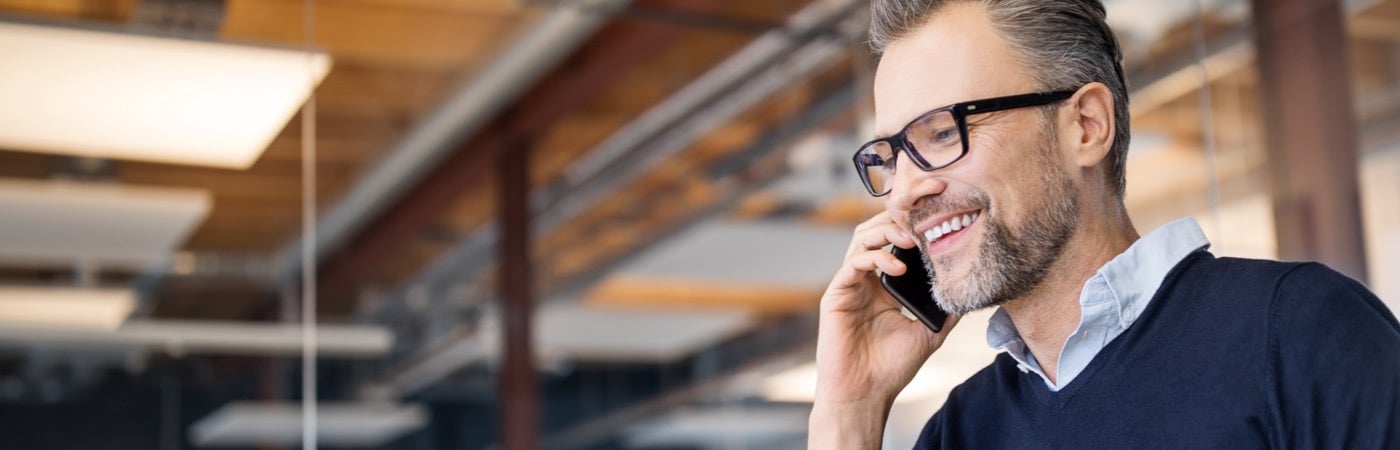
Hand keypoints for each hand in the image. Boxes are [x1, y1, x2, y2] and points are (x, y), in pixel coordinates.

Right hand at [809, 211, 960, 447]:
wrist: (865, 395)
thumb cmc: (891, 368)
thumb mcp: (930, 332)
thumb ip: (945, 308)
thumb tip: (972, 288)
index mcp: (883, 284)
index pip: (896, 240)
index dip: (914, 223)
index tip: (939, 212)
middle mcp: (864, 279)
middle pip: (877, 229)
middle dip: (901, 216)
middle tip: (926, 213)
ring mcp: (849, 285)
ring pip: (862, 238)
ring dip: (888, 232)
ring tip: (913, 238)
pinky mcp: (836, 295)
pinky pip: (853, 264)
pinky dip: (876, 258)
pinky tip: (898, 268)